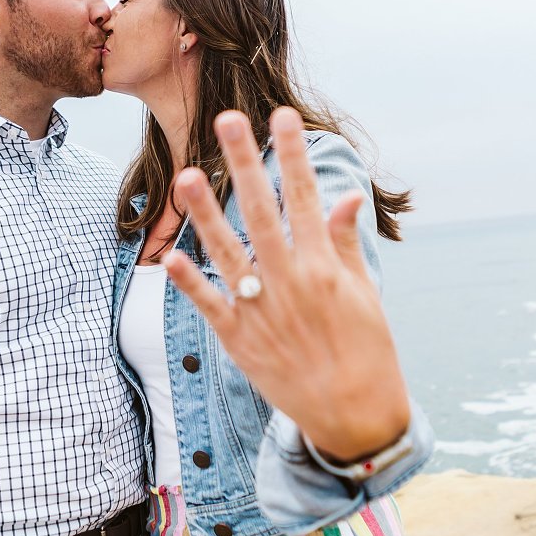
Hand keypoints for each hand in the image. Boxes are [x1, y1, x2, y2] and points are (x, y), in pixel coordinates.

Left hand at [163, 107, 409, 463]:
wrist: (356, 418)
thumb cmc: (367, 350)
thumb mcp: (365, 294)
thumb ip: (343, 244)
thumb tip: (345, 196)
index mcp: (324, 267)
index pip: (306, 198)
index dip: (293, 155)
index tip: (281, 116)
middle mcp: (291, 282)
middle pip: (262, 212)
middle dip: (246, 163)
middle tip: (227, 121)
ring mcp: (262, 312)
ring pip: (229, 253)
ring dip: (206, 215)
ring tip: (187, 176)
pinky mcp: (240, 342)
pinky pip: (211, 306)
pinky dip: (190, 283)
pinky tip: (168, 256)